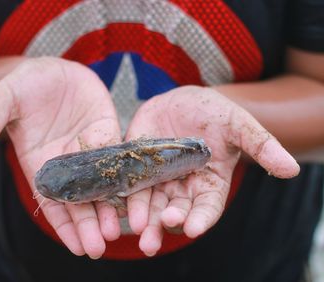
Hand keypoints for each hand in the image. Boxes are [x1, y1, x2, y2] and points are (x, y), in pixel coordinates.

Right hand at [0, 57, 121, 258]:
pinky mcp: (107, 133)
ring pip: (102, 183)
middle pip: (80, 200)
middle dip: (89, 224)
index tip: (76, 246)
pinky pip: (119, 157)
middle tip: (100, 247)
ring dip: (110, 207)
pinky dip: (126, 175)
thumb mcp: (3, 100)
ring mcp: (89, 149)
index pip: (52, 201)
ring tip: (119, 230)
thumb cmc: (25, 84)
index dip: (63, 224)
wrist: (52, 67)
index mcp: (40, 162)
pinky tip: (135, 194)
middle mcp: (67, 162)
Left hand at [125, 86, 299, 255]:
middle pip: (175, 211)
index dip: (200, 218)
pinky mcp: (138, 166)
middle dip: (164, 225)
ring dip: (142, 218)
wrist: (184, 100)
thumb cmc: (216, 113)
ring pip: (150, 203)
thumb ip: (262, 146)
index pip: (207, 207)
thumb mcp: (239, 125)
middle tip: (152, 240)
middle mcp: (183, 186)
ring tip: (135, 230)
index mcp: (210, 182)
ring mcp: (159, 177)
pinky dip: (123, 194)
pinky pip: (129, 183)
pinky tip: (114, 204)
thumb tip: (291, 170)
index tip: (191, 228)